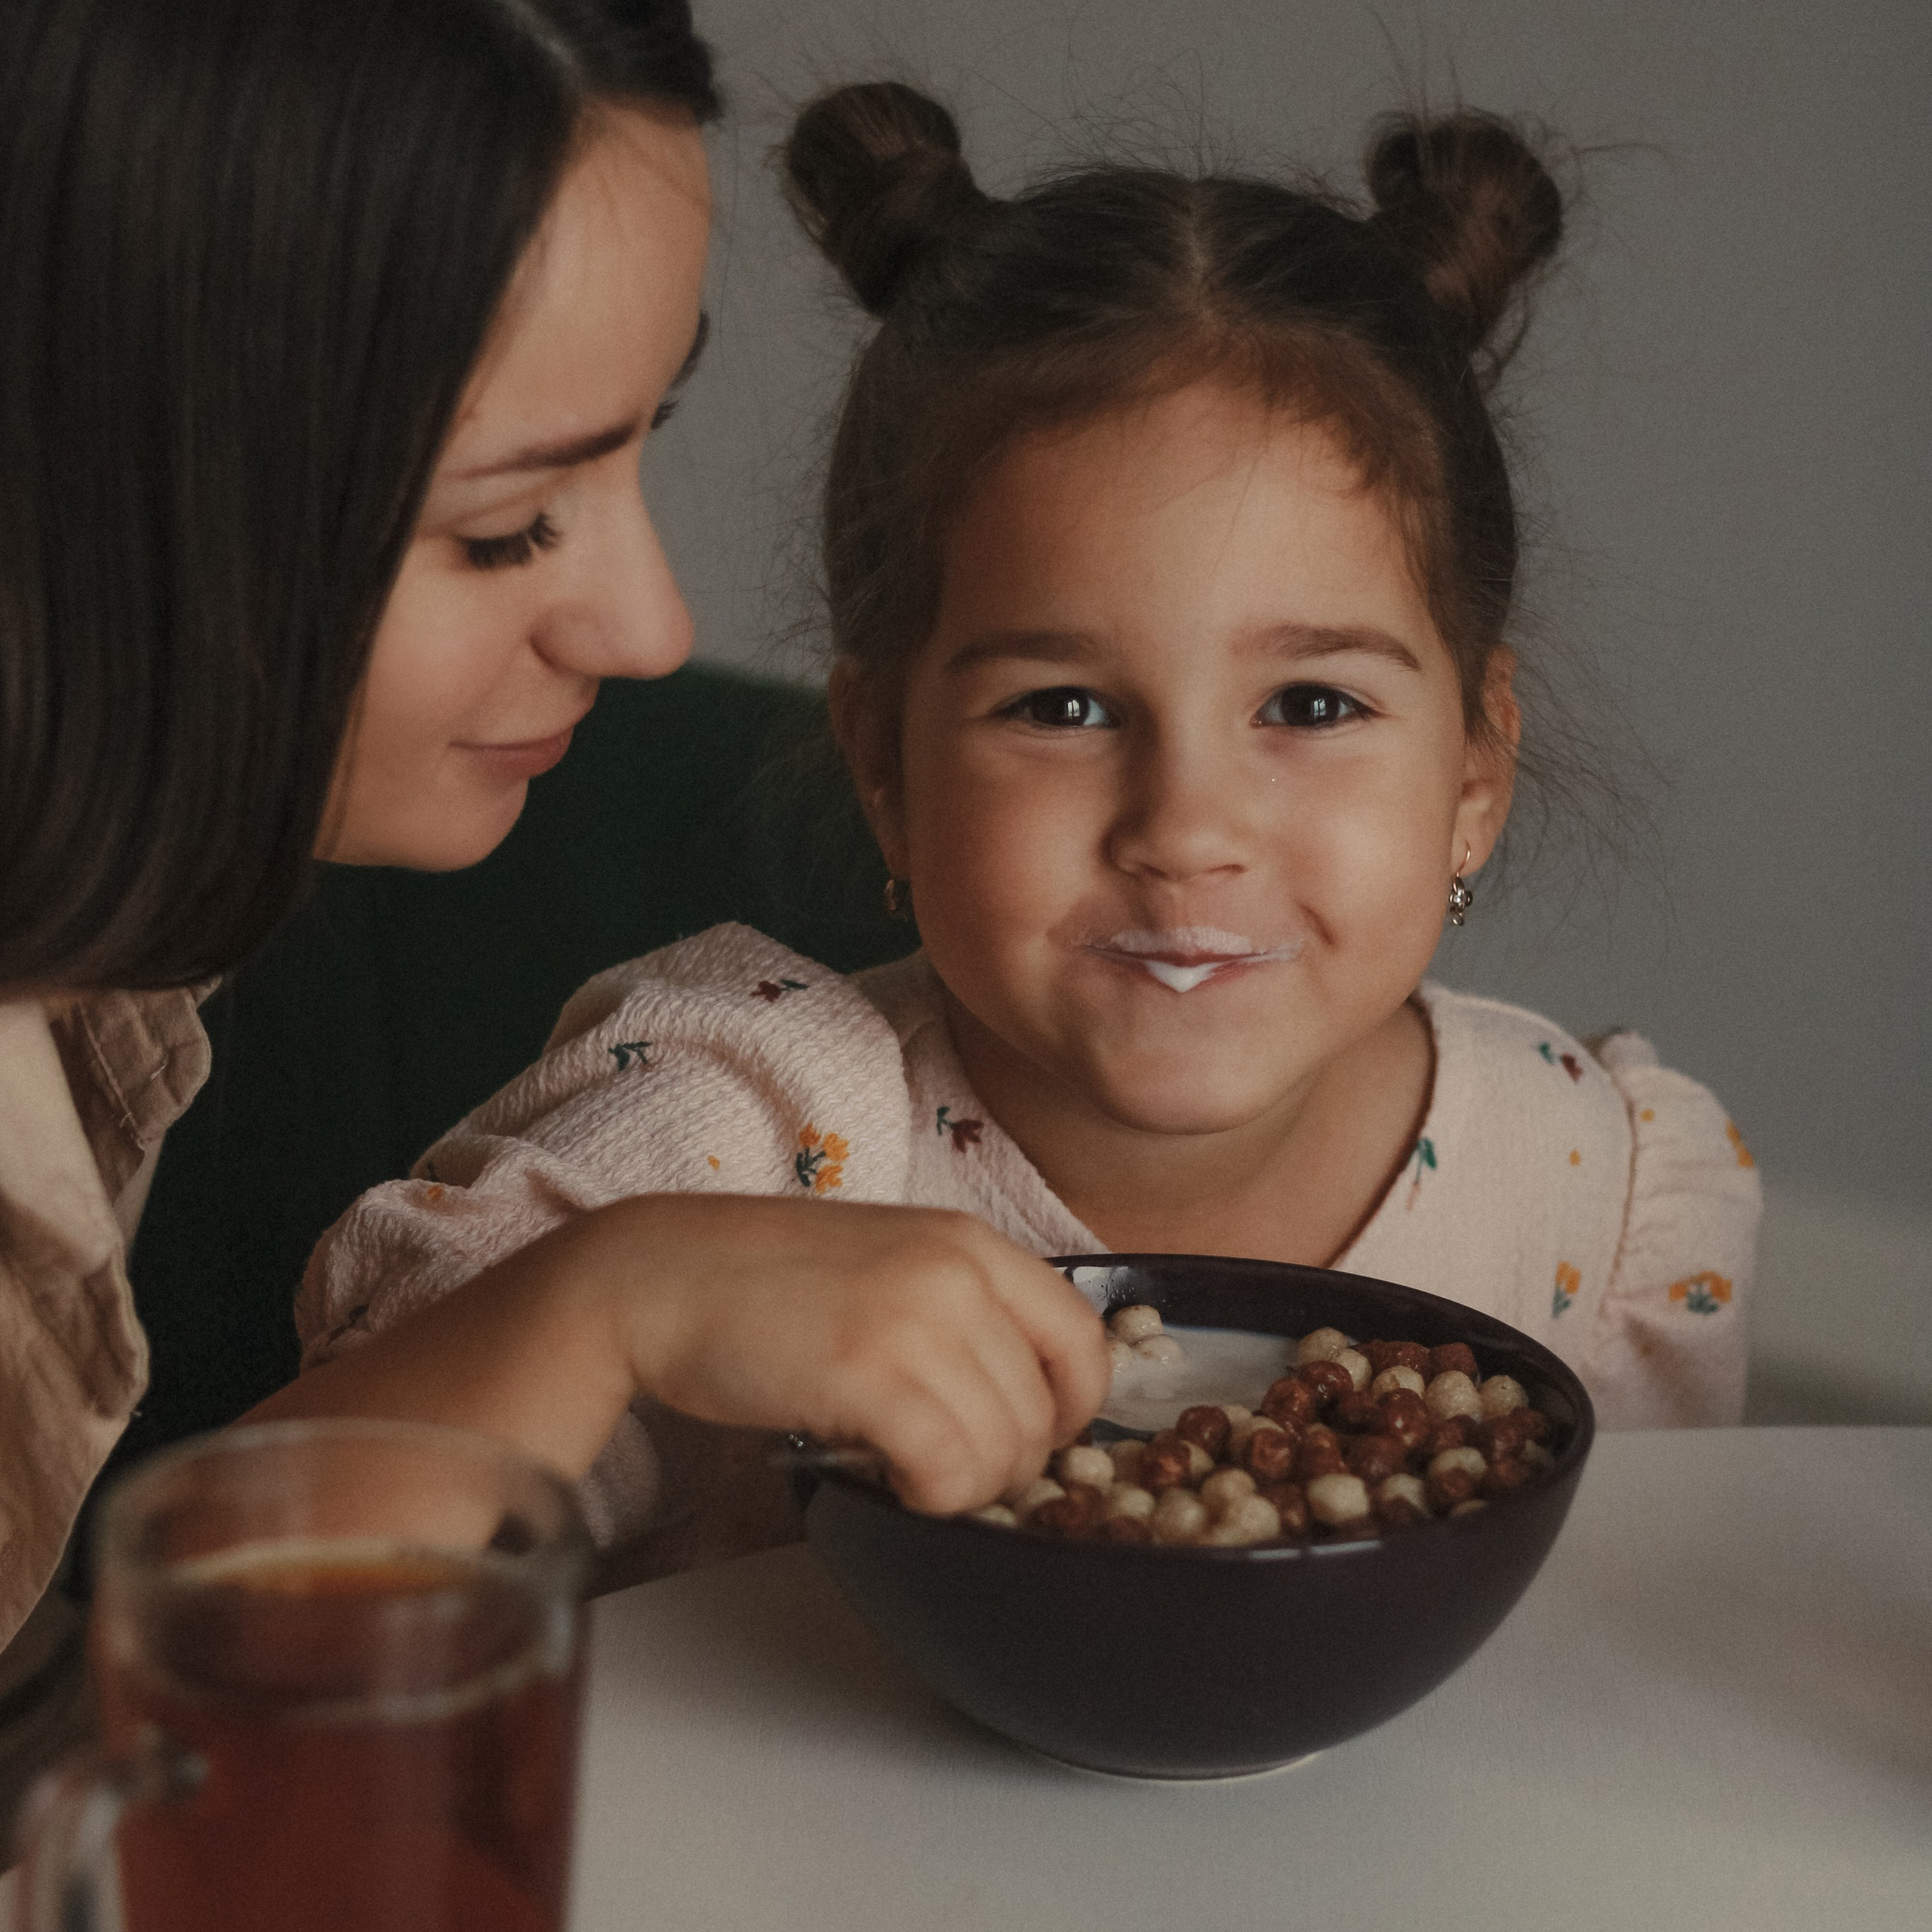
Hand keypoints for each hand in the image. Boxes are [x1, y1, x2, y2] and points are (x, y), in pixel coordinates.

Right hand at [587, 1194, 1108, 1514]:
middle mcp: (958, 1271)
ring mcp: (916, 1319)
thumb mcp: (889, 1262)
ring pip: (1002, 1451)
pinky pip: (947, 1470)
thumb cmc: (764, 1282)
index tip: (1023, 1436)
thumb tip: (1023, 1407)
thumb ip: (962, 1311)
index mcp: (972, 1241)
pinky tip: (881, 1474)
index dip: (1067, 1411)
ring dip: (959, 1486)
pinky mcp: (868, 1372)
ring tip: (900, 1464)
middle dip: (1000, 1465)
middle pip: (1043, 1414)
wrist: (658, 1275)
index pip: (1084, 1341)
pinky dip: (926, 1495)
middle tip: (936, 1463)